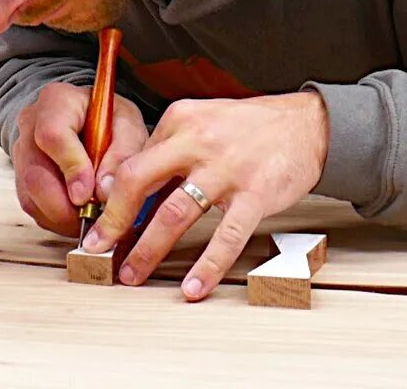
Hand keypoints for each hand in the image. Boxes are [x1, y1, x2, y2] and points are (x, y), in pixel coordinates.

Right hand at [11, 82, 148, 236]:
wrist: (85, 118)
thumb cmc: (108, 118)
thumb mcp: (127, 124)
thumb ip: (123, 152)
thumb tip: (104, 192)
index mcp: (57, 102)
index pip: (52, 135)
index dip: (71, 168)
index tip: (89, 195)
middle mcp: (30, 126)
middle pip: (34, 174)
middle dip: (65, 205)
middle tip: (94, 216)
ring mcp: (21, 153)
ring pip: (30, 196)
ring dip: (61, 217)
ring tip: (90, 219)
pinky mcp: (21, 178)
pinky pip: (32, 207)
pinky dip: (56, 219)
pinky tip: (77, 217)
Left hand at [81, 91, 329, 300]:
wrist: (307, 124)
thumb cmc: (250, 128)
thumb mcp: (202, 122)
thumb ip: (168, 151)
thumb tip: (130, 190)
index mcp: (180, 121)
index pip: (133, 161)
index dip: (110, 197)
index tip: (99, 223)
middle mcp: (197, 141)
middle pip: (139, 181)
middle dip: (114, 221)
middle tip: (99, 250)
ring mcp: (226, 168)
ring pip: (174, 213)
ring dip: (148, 249)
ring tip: (133, 274)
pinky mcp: (255, 193)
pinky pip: (226, 236)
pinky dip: (206, 265)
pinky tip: (193, 286)